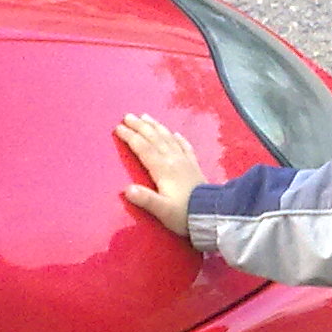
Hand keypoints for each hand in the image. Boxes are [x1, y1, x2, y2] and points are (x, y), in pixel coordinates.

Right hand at [115, 113, 207, 238]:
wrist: (212, 214)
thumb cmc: (185, 214)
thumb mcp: (163, 210)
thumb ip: (145, 199)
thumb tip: (128, 190)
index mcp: (163, 169)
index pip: (143, 148)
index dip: (130, 136)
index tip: (118, 128)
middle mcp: (174, 160)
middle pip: (154, 138)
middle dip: (140, 126)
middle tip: (128, 116)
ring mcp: (185, 162)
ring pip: (168, 138)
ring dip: (156, 126)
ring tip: (146, 117)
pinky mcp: (195, 166)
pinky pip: (185, 147)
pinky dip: (179, 138)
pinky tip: (175, 133)